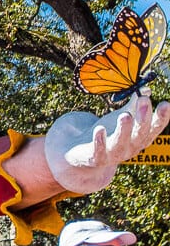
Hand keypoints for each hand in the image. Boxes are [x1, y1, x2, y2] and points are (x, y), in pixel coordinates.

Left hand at [45, 93, 169, 192]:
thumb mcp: (122, 117)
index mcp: (139, 137)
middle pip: (139, 133)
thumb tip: (146, 88)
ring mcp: (113, 154)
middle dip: (143, 118)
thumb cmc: (107, 133)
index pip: (153, 128)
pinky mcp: (94, 157)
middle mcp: (130, 147)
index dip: (160, 117)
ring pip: (120, 143)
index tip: (164, 104)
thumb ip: (134, 105)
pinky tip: (99, 129)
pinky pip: (98, 151)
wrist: (83, 154)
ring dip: (124, 130)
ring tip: (125, 115)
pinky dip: (100, 141)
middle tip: (144, 100)